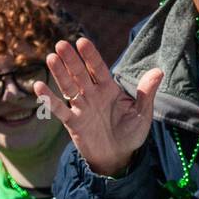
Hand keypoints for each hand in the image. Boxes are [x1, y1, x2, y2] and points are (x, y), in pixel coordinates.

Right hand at [35, 38, 162, 177]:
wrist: (118, 156)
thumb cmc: (131, 132)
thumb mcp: (142, 113)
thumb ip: (146, 92)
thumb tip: (159, 71)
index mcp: (110, 89)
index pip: (99, 69)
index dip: (91, 56)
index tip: (82, 41)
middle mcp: (93, 95)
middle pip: (80, 74)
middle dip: (71, 59)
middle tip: (61, 44)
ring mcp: (81, 107)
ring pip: (68, 87)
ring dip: (60, 73)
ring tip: (51, 57)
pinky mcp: (73, 122)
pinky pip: (60, 109)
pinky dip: (50, 99)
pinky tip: (39, 87)